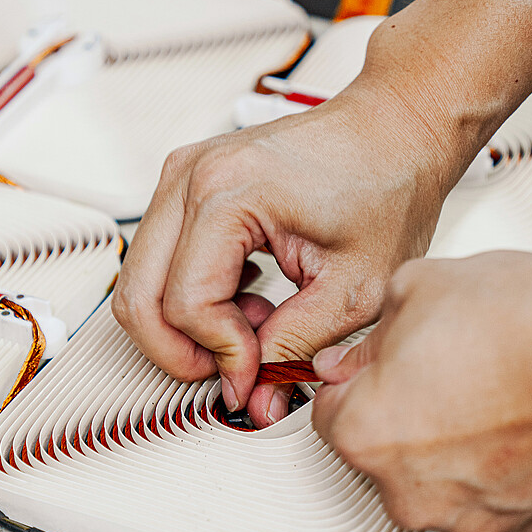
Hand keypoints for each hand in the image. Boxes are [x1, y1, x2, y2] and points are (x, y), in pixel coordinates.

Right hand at [113, 41, 468, 426]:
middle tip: (238, 370)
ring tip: (256, 324)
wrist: (394, 132)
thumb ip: (295, 349)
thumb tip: (256, 399)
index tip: (259, 376)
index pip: (187, 304)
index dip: (221, 355)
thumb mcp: (355, 290)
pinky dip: (189, 295)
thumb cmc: (386, 188)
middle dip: (183, 351)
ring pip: (139, 283)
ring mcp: (181, 176)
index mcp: (229, 193)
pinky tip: (248, 297)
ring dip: (186, 324)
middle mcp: (191, 176)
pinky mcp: (186, 184)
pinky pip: (157, 260)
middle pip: (138, 297)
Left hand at [312, 252, 531, 531]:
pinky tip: (517, 424)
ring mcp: (463, 516)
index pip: (327, 411)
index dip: (356, 377)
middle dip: (402, 413)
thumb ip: (371, 331)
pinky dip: (495, 469)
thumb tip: (358, 352)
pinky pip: (485, 498)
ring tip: (488, 394)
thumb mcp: (420, 287)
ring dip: (449, 446)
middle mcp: (405, 492)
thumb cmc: (528, 328)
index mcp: (364, 434)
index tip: (380, 365)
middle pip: (379, 452)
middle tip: (444, 369)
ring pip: (433, 480)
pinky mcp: (516, 527)